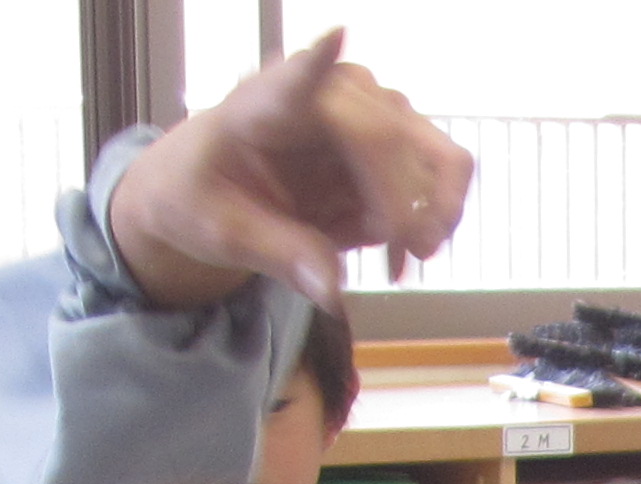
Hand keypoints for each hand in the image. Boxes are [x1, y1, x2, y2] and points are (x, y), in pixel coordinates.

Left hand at [108, 31, 474, 309]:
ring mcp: (366, 113)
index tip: (334, 37)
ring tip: (398, 264)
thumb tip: (332, 289)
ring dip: (430, 215)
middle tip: (408, 260)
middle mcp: (326, 93)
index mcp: (264, 105)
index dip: (317, 62)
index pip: (294, 81)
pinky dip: (428, 221)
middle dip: (408, 204)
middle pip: (388, 135)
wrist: (215, 189)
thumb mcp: (222, 233)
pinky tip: (394, 254)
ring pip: (434, 153)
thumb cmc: (204, 195)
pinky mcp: (389, 142)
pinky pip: (435, 179)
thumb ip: (278, 254)